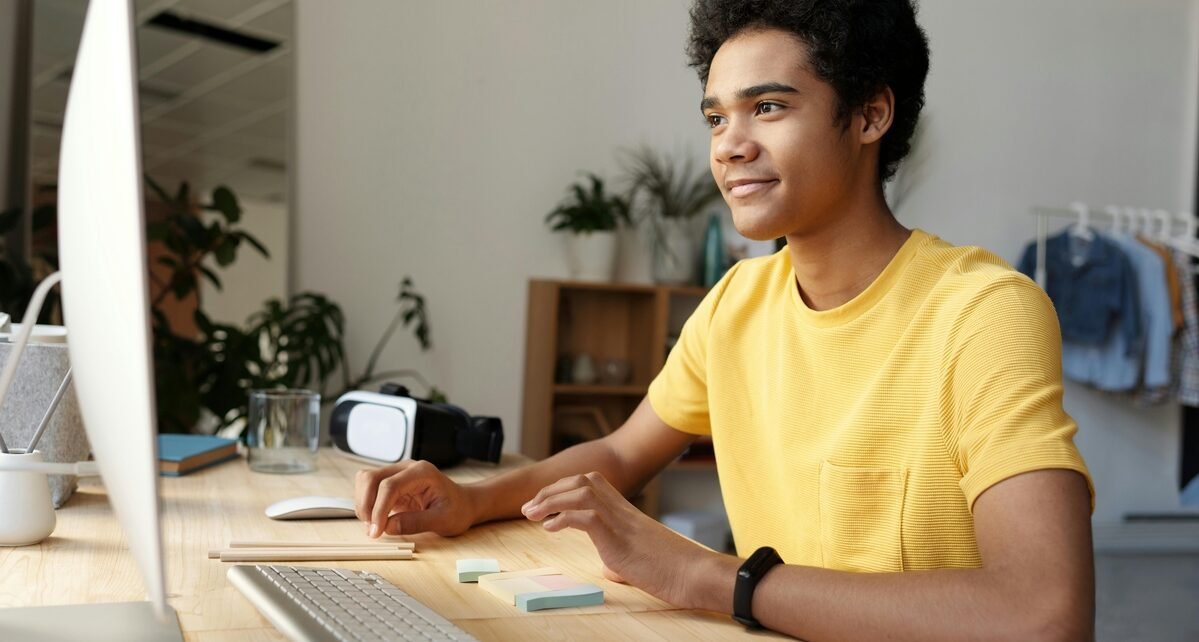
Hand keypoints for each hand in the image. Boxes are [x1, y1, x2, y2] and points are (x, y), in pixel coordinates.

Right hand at [354, 460, 475, 537]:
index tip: (376, 531)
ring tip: (374, 526)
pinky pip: (369, 489)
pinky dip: (367, 504)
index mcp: (422, 472)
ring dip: (363, 504)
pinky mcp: (391, 483)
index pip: (390, 486)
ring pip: (366, 481)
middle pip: (371, 478)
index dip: (379, 509)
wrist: (463, 503)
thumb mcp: (443, 520)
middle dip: (366, 505)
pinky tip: (376, 520)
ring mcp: (397, 473)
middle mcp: (407, 468)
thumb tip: (388, 527)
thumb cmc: (457, 509)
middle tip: (372, 530)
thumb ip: (416, 523)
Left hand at [521, 471, 715, 607]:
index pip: (590, 484)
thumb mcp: (637, 561)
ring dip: (551, 500)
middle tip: (529, 507)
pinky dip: (563, 518)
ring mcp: (620, 520)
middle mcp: (621, 509)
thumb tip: (610, 567)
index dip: (562, 488)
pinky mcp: (618, 536)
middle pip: (581, 481)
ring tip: (532, 514)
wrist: (693, 573)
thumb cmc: (670, 569)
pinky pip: (586, 517)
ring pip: (581, 492)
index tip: (543, 502)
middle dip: (550, 490)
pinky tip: (550, 528)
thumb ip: (620, 557)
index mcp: (624, 511)